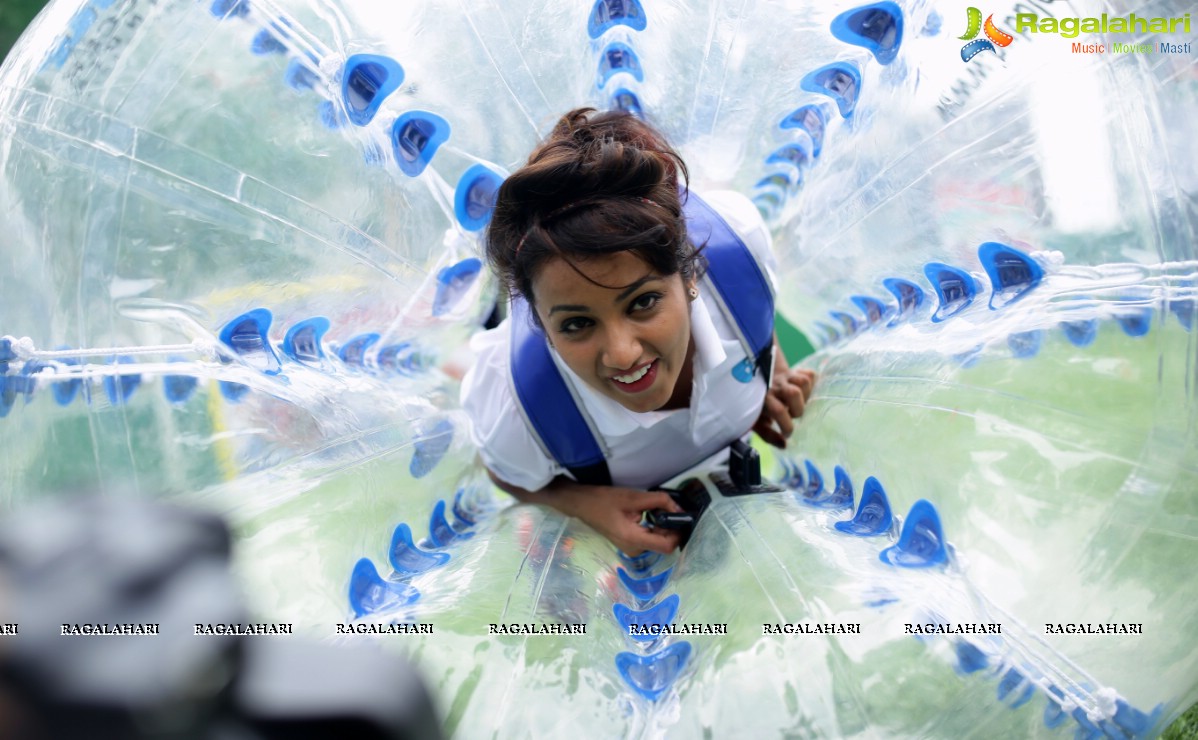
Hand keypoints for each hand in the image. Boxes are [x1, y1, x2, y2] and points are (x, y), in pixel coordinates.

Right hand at [555, 485, 683, 555]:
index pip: (667, 546)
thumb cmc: (604, 500)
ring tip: (656, 507)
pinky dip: (655, 526)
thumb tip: (679, 508)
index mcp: (634, 540)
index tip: (679, 516)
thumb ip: (659, 501)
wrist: (582, 504)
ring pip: (658, 539)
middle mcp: (635, 549)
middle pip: (664, 542)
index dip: (678, 532)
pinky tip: (648, 513)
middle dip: (670, 526)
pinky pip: (650, 537)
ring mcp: (632, 548)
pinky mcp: (630, 544)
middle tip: (667, 507)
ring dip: (663, 525)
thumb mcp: (633, 497)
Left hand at [753, 360, 815, 448]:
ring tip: (800, 402)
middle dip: (798, 408)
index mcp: (764, 399)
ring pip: (803, 382)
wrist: (752, 377)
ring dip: (806, 395)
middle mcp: (775, 386)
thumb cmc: (757, 404)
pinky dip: (810, 383)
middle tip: (793, 414)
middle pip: (794, 393)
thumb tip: (785, 445)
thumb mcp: (757, 421)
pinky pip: (809, 374)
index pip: (779, 411)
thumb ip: (768, 435)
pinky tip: (804, 392)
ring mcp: (784, 377)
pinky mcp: (793, 371)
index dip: (787, 426)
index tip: (788, 433)